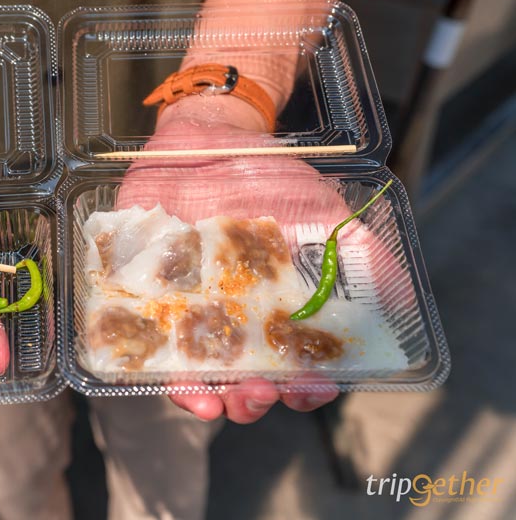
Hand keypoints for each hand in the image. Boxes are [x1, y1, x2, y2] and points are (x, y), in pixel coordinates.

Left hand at [117, 94, 347, 421]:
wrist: (208, 136)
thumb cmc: (268, 178)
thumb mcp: (321, 210)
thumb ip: (359, 253)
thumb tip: (402, 301)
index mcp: (273, 313)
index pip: (291, 371)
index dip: (302, 390)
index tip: (310, 389)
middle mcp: (226, 320)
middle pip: (239, 383)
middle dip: (251, 400)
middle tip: (260, 393)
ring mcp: (179, 309)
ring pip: (187, 373)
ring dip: (201, 395)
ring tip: (213, 399)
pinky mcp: (136, 291)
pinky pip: (134, 338)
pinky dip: (142, 363)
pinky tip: (156, 371)